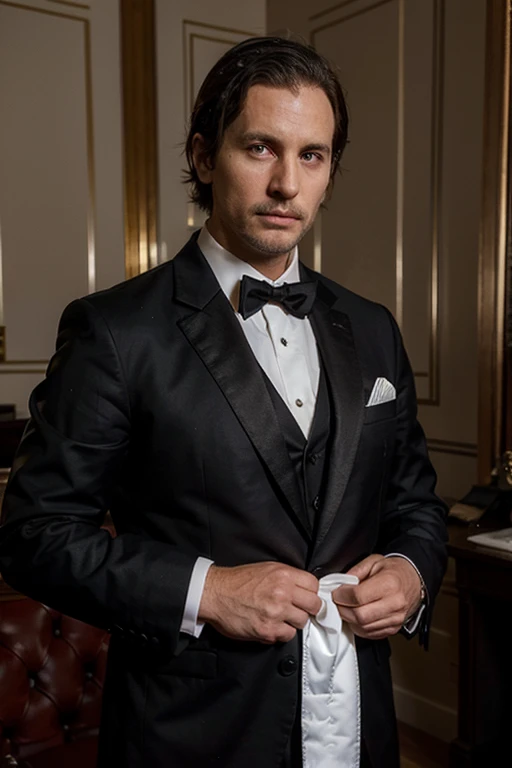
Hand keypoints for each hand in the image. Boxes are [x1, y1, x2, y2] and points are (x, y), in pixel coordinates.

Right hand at [198, 562, 321, 643]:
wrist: (216, 594)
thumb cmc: (237, 581)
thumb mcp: (266, 569)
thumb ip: (287, 577)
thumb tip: (303, 587)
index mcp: (283, 575)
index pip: (313, 585)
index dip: (311, 592)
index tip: (307, 597)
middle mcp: (282, 593)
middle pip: (314, 605)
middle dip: (308, 608)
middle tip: (298, 609)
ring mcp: (276, 612)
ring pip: (302, 622)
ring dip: (293, 621)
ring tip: (281, 617)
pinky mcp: (268, 630)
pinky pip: (288, 636)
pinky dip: (281, 633)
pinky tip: (272, 625)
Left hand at [332, 555, 422, 638]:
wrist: (415, 580)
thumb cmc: (395, 571)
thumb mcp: (374, 561)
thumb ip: (356, 571)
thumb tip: (341, 583)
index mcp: (389, 583)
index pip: (358, 596)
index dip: (342, 596)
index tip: (336, 592)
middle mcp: (395, 603)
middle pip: (359, 615)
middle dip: (343, 609)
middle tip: (338, 602)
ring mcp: (395, 618)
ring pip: (363, 627)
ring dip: (349, 619)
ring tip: (347, 608)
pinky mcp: (394, 628)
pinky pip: (370, 633)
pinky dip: (359, 627)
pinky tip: (357, 616)